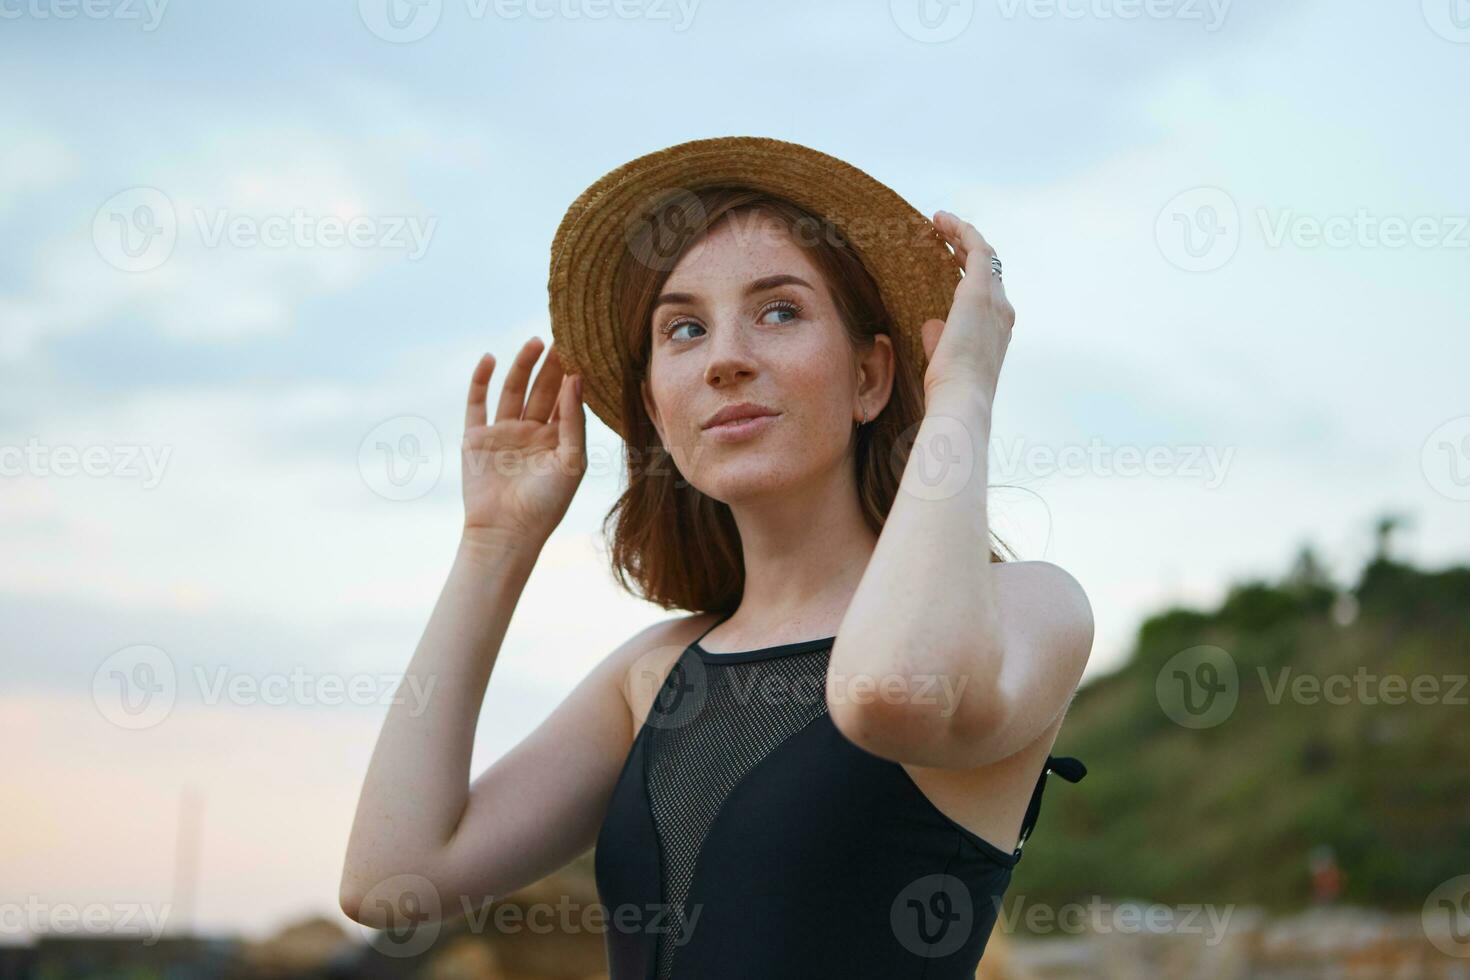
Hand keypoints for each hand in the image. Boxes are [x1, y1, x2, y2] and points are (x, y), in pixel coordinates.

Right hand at [460, 337, 585, 546]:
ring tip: (535, 342)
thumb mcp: (571, 461)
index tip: (581, 348)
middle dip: (551, 365)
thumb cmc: (546, 504)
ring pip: (513, 391)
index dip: (572, 376)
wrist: (507, 532)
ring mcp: (502, 434)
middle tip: (562, 337)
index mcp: (557, 440)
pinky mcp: (476, 439)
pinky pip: (477, 404)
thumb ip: (574, 420)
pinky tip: (490, 359)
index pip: (566, 400)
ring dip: (522, 367)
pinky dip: (480, 381)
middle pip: (541, 390)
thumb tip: (576, 378)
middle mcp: (531, 433)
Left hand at [921, 210, 1015, 403]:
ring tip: (939, 223)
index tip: (950, 254)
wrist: (962, 397)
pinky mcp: (979, 292)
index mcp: (997, 328)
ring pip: (983, 254)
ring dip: (962, 235)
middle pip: (989, 267)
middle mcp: (1003, 310)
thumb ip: (939, 338)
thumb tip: (931, 323)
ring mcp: (995, 300)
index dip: (970, 269)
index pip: (988, 289)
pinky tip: (941, 221)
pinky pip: (976, 249)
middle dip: (965, 247)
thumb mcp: (944, 358)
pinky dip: (961, 231)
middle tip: (943, 234)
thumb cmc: (951, 387)